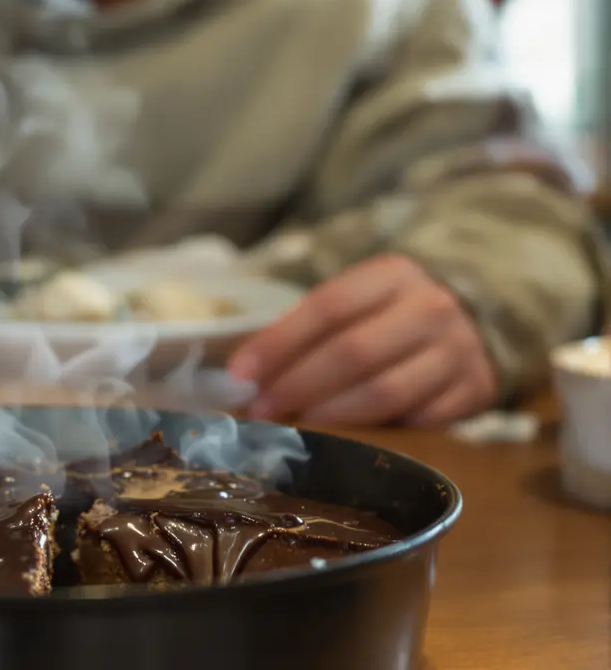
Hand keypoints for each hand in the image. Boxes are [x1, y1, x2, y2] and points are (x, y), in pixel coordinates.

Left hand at [227, 254, 496, 425]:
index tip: (241, 374)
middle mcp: (431, 308)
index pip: (327, 307)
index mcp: (392, 275)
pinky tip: (350, 442)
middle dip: (298, 385)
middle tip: (261, 411)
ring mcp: (458, 351)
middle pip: (353, 352)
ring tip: (297, 427)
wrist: (475, 322)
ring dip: (332, 416)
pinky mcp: (475, 391)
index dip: (279, 343)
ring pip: (385, 392)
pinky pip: (420, 421)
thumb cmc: (389, 316)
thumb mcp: (355, 303)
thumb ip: (308, 330)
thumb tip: (246, 375)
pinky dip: (381, 434)